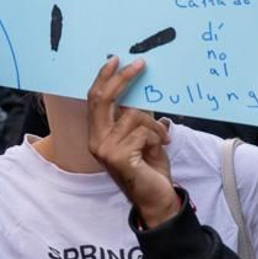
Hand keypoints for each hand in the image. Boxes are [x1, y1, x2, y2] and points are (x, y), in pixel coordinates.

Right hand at [86, 57, 177, 227]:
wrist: (156, 198)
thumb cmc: (149, 167)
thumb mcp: (142, 135)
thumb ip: (135, 116)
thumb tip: (140, 89)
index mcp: (98, 134)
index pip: (95, 100)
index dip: (104, 78)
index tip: (116, 60)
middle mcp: (96, 141)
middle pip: (103, 99)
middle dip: (122, 79)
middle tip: (140, 64)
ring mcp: (105, 150)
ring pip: (133, 115)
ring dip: (153, 125)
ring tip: (162, 139)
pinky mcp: (118, 157)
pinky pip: (142, 131)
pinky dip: (157, 137)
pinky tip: (160, 148)